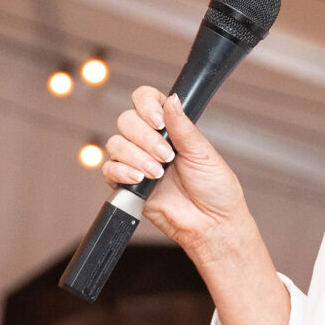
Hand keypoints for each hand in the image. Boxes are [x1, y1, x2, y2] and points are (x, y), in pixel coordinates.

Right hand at [103, 89, 252, 254]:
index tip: (160, 122)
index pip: (145, 99)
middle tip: (167, 156)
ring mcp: (137, 162)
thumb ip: (183, 127)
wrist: (211, 224)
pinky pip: (109, 170)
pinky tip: (140, 179)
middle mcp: (150, 141)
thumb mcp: (203, 153)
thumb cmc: (215, 189)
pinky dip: (122, 171)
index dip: (146, 106)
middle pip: (126, 120)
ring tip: (158, 173)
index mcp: (170, 128)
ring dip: (137, 157)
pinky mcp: (127, 185)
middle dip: (145, 138)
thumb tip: (172, 100)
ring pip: (116, 144)